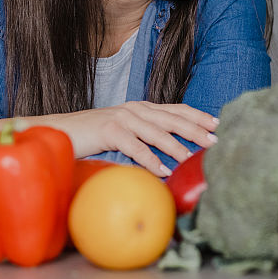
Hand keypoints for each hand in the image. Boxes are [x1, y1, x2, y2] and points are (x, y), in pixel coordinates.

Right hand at [47, 102, 218, 176]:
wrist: (60, 131)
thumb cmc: (94, 136)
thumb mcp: (124, 132)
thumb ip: (145, 136)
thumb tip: (171, 153)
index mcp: (141, 108)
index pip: (176, 109)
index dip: (197, 116)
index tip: (217, 124)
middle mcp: (135, 109)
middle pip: (172, 119)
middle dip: (195, 130)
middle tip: (215, 141)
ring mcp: (122, 118)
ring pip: (156, 132)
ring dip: (177, 146)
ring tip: (193, 158)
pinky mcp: (108, 130)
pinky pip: (134, 147)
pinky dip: (150, 159)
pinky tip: (162, 170)